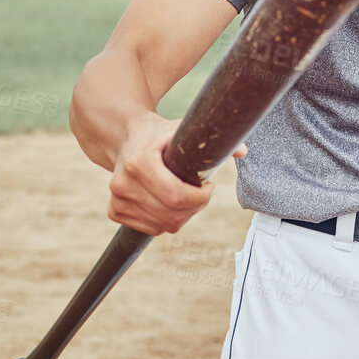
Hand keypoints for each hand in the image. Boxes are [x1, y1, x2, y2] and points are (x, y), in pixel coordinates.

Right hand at [106, 115, 245, 235]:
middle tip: (200, 192)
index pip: (177, 196)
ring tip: (184, 195)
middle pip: (172, 214)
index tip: (208, 186)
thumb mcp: (182, 129)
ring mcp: (117, 199)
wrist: (124, 138)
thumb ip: (212, 139)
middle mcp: (123, 183)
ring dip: (182, 216)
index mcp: (139, 162)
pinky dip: (166, 221)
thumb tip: (243, 151)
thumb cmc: (159, 134)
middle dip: (195, 207)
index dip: (200, 197)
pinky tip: (167, 203)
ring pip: (164, 225)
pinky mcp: (115, 211)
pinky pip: (151, 229)